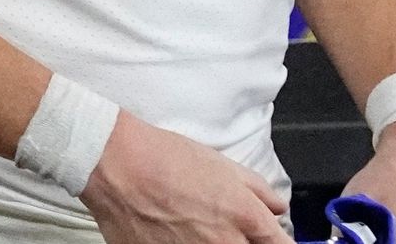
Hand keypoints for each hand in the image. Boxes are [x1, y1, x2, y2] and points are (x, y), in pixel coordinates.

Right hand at [80, 112, 291, 243]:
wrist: (118, 166)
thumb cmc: (164, 159)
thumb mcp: (222, 164)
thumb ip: (258, 190)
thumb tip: (275, 207)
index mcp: (245, 219)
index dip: (277, 243)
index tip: (269, 239)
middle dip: (243, 242)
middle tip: (221, 227)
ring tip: (192, 229)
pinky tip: (173, 235)